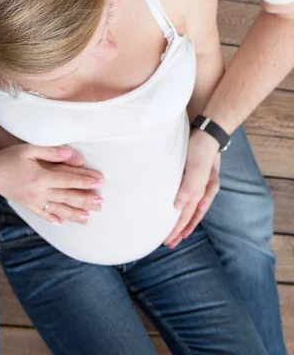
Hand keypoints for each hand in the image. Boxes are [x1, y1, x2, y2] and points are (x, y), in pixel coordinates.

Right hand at [0, 143, 104, 224]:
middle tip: (101, 203)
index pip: (68, 180)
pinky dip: (53, 218)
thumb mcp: (29, 149)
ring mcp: (32, 201)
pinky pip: (42, 214)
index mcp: (41, 177)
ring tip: (88, 218)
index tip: (99, 182)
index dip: (85, 181)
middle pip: (67, 197)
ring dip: (74, 214)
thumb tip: (71, 154)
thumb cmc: (8, 157)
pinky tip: (63, 223)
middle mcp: (38, 192)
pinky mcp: (26, 205)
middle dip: (85, 201)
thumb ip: (51, 152)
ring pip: (58, 210)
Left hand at [164, 130, 220, 248]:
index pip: (188, 216)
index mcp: (202, 192)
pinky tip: (177, 208)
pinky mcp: (191, 176)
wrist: (206, 131)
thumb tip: (178, 209)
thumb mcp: (196, 170)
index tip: (169, 241)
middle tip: (169, 244)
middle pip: (189, 216)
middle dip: (179, 230)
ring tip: (173, 233)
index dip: (178, 229)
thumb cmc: (201, 150)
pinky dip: (181, 207)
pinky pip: (187, 197)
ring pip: (189, 208)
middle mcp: (201, 191)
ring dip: (181, 221)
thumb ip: (189, 189)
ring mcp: (197, 184)